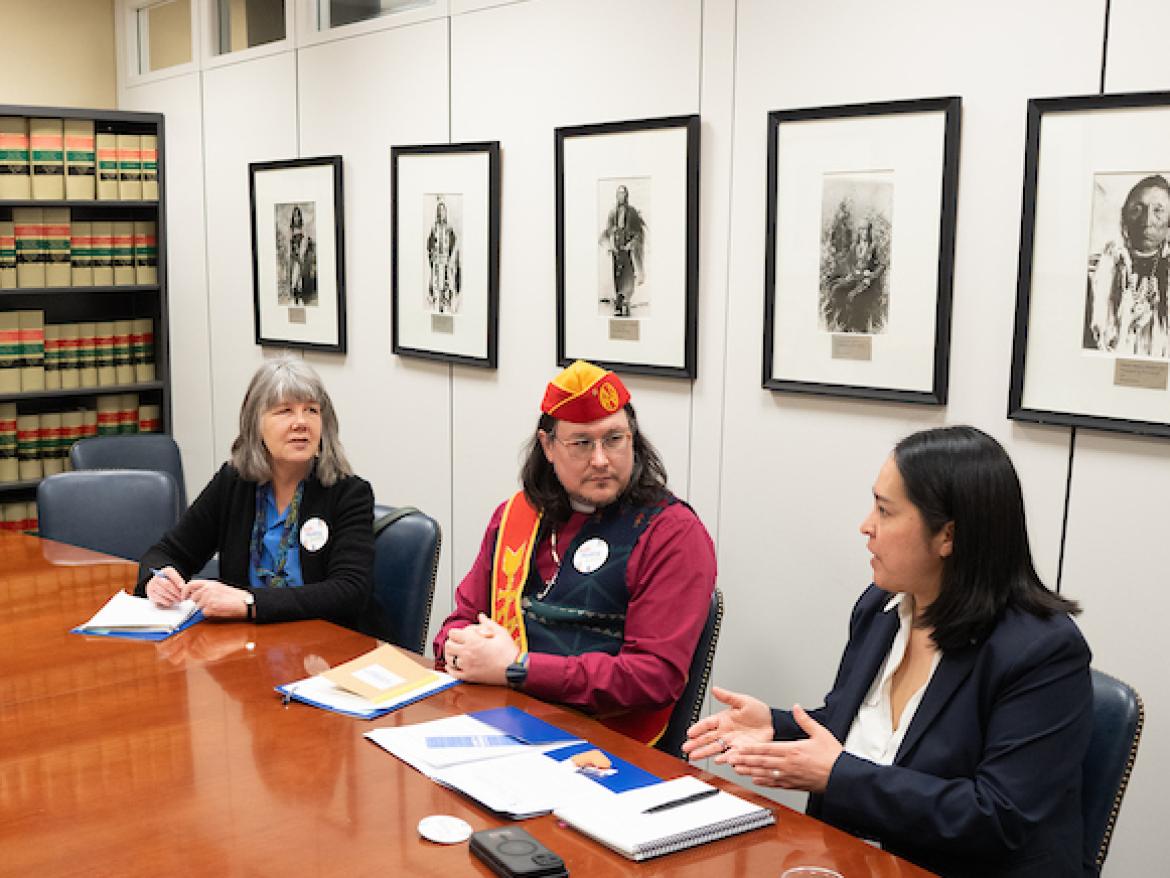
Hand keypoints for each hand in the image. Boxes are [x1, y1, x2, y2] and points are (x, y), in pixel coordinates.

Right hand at [145, 566, 185, 606]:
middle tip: (181, 597)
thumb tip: (182, 587)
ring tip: (178, 600)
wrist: (161, 594)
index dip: (177, 579)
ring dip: (172, 597)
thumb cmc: (172, 587)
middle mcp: (156, 577)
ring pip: (163, 592)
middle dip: (176, 592)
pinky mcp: (150, 594)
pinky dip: (167, 601)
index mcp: (164, 572)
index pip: (169, 571)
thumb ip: (180, 582)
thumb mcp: (176, 582)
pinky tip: (171, 602)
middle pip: (167, 584)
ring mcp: (151, 586)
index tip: (182, 587)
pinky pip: (160, 598)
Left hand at [186, 580, 249, 618]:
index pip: (190, 584)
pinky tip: (218, 610)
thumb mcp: (219, 587)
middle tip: (208, 603)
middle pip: (193, 598)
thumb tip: (195, 593)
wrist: (243, 602)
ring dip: (204, 608)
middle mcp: (207, 589)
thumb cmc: (234, 596)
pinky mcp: (210, 607)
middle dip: (198, 602)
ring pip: (198, 606)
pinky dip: (209, 613)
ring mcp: (208, 598)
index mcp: (209, 583)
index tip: (184, 597)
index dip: (185, 592)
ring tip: (216, 605)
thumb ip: (206, 588)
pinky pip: (204, 613)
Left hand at [443, 613, 517, 684]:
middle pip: (448, 645)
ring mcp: (467, 666)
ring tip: (457, 653)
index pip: (453, 633)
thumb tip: (481, 616)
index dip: (456, 632)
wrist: (514, 668)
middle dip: (452, 642)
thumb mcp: (500, 632)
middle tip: (458, 643)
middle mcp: (467, 653)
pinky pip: (453, 673)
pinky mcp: (469, 676)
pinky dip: (451, 669)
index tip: (460, 633)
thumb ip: (488, 623)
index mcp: (473, 641)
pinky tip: (454, 665)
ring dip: (451, 654)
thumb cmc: (508, 652)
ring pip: (449, 659)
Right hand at [682, 685, 773, 759]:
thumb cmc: (758, 712)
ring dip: (705, 753)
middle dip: (696, 744)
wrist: (773, 724)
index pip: (707, 724)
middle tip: (686, 749)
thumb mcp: (743, 701)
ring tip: (695, 756)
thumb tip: (715, 689)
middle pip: (707, 738)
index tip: (689, 732)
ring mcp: (732, 742)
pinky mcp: (741, 750)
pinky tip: (719, 760)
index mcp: (723, 719)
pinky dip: (726, 758)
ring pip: (715, 748)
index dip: (698, 728)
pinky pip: (732, 754)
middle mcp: (725, 732)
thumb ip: (728, 697)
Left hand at [723, 704, 842, 792]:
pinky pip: (775, 783)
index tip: (738, 748)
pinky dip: (763, 781)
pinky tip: (755, 780)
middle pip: (761, 762)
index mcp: (793, 750)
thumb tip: (797, 708)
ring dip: (749, 771)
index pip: (766, 748)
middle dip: (744, 760)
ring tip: (737, 769)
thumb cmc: (833, 757)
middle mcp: (788, 764)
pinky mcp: (794, 784)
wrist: (842, 777)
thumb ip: (805, 720)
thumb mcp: (820, 733)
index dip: (750, 749)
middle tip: (730, 759)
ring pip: (765, 773)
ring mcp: (790, 776)